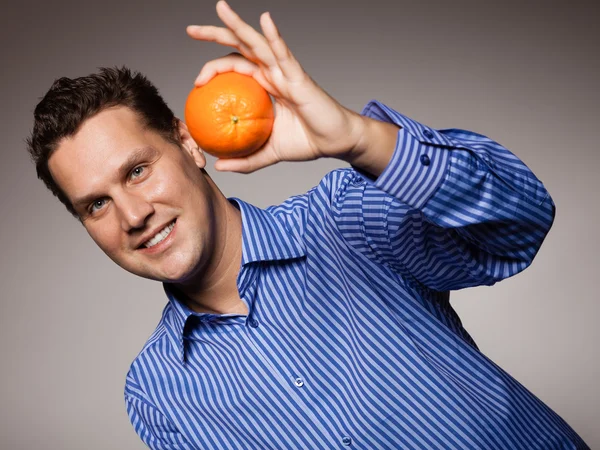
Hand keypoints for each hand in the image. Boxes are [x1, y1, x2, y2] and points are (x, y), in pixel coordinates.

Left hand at [186, 0, 365, 172]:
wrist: (333, 142)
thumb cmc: (305, 141)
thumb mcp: (267, 154)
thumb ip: (245, 160)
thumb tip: (218, 165)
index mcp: (263, 86)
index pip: (233, 67)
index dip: (212, 68)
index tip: (196, 82)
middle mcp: (271, 73)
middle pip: (240, 46)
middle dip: (215, 33)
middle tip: (190, 29)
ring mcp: (284, 72)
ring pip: (257, 43)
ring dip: (238, 24)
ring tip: (220, 7)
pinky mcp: (298, 77)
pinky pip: (284, 54)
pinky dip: (275, 36)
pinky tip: (265, 19)